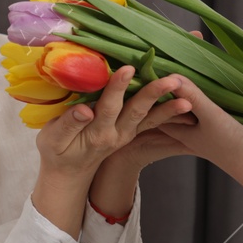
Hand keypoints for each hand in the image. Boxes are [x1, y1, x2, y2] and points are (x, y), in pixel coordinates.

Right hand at [35, 67, 188, 179]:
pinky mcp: (132, 132)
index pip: (109, 107)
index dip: (117, 87)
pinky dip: (169, 115)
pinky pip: (153, 122)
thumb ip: (68, 124)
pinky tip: (185, 105)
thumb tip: (84, 110)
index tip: (127, 68)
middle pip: (137, 111)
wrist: (69, 173)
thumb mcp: (53, 140)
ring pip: (150, 119)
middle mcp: (117, 134)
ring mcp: (127, 134)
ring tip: (189, 100)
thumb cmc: (57, 151)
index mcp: (96, 133)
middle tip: (172, 80)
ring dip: (170, 108)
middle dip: (154, 93)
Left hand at [150, 31, 242, 136]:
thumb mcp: (211, 118)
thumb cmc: (232, 147)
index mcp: (175, 125)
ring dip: (201, 68)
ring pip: (196, 88)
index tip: (155, 48)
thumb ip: (192, 96)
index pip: (156, 96)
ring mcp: (203, 120)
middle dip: (179, 64)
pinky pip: (215, 93)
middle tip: (186, 39)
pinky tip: (227, 62)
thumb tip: (171, 72)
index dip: (153, 74)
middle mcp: (186, 122)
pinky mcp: (221, 118)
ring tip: (202, 43)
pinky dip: (220, 79)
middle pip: (176, 89)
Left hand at [159, 76, 242, 179]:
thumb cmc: (231, 145)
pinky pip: (205, 113)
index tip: (145, 75)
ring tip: (184, 76)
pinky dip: (203, 102)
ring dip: (186, 97)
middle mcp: (189, 134)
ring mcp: (205, 134)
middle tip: (162, 71)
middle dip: (165, 94)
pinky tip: (209, 90)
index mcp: (180, 133)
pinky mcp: (220, 132)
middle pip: (170, 111)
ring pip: (188, 112)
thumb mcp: (210, 116)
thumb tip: (170, 75)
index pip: (155, 113)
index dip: (149, 97)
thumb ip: (192, 97)